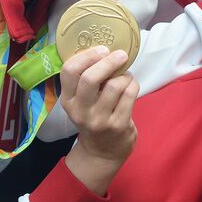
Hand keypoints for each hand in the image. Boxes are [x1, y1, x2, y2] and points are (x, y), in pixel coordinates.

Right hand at [61, 45, 138, 194]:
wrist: (102, 152)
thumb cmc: (94, 118)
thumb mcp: (81, 102)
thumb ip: (86, 81)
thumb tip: (104, 50)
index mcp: (68, 100)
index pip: (69, 71)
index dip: (86, 56)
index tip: (102, 49)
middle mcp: (80, 110)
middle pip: (90, 78)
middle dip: (108, 62)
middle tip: (120, 54)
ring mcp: (99, 119)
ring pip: (114, 86)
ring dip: (125, 75)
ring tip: (126, 75)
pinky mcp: (118, 125)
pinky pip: (129, 95)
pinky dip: (133, 85)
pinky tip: (131, 85)